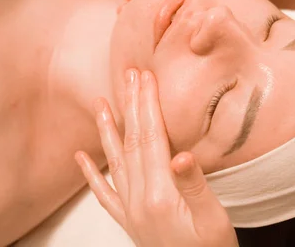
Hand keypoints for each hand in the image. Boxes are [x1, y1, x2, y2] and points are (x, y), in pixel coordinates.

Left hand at [75, 69, 237, 246]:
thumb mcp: (213, 219)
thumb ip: (195, 186)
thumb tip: (182, 154)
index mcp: (161, 194)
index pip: (152, 138)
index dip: (148, 105)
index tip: (146, 77)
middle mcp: (139, 199)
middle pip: (133, 142)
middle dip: (131, 105)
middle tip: (128, 75)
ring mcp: (131, 210)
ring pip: (117, 161)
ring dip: (108, 130)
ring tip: (100, 103)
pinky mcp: (130, 220)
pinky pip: (105, 194)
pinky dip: (91, 175)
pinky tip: (81, 159)